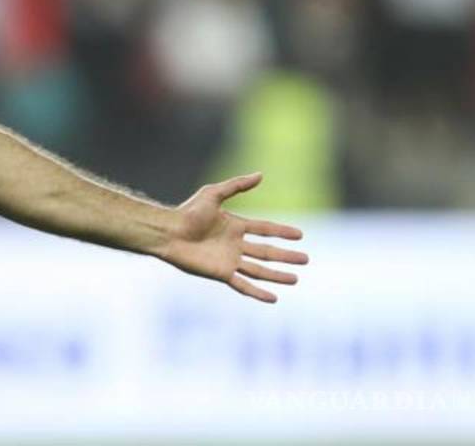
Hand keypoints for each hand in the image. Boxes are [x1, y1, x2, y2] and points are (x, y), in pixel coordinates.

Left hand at [159, 172, 307, 302]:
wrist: (168, 232)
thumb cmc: (187, 212)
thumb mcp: (213, 194)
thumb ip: (237, 185)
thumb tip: (261, 174)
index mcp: (234, 225)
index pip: (264, 229)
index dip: (282, 232)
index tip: (300, 235)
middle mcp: (234, 244)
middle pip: (266, 251)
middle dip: (286, 256)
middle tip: (306, 259)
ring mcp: (229, 260)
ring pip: (259, 269)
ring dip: (277, 275)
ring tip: (295, 279)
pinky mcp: (221, 273)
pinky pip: (243, 284)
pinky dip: (258, 292)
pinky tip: (273, 298)